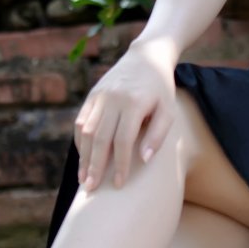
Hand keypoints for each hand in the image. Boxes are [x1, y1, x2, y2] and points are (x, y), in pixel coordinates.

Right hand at [73, 39, 178, 190]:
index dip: (120, 164)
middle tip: (91, 189)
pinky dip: (80, 142)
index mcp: (134, 103)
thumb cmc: (161, 89)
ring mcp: (99, 96)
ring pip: (87, 131)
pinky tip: (83, 158)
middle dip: (95, 166)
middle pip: (100, 138)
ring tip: (84, 179)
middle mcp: (113, 99)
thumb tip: (143, 160)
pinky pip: (81, 122)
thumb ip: (157, 135)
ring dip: (84, 157)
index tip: (119, 184)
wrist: (145, 57)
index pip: (123, 140)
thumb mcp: (168, 110)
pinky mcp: (92, 95)